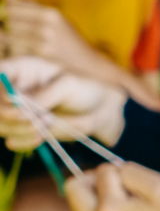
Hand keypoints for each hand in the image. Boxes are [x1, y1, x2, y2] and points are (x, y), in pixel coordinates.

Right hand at [0, 56, 124, 148]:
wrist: (99, 112)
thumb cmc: (85, 89)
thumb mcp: (67, 85)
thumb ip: (42, 95)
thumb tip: (14, 104)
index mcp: (21, 69)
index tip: (11, 98)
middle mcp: (13, 89)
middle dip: (10, 114)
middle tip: (36, 119)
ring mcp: (15, 111)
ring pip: (0, 124)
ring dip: (18, 129)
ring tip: (45, 125)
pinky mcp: (23, 130)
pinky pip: (11, 140)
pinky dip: (22, 141)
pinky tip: (40, 137)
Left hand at [3, 0, 108, 76]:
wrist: (85, 58)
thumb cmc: (68, 36)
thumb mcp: (56, 17)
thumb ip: (32, 5)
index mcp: (51, 12)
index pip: (16, 7)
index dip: (9, 11)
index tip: (10, 15)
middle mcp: (48, 23)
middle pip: (12, 21)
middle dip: (10, 26)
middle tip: (18, 30)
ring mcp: (45, 38)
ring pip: (12, 35)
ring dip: (11, 38)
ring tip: (21, 40)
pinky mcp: (43, 53)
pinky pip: (18, 48)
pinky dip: (16, 49)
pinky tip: (25, 49)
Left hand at [65, 162, 159, 210]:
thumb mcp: (159, 185)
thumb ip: (129, 171)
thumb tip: (109, 171)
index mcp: (110, 210)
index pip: (102, 172)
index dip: (120, 171)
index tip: (134, 185)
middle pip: (73, 187)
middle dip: (93, 180)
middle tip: (114, 186)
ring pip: (78, 205)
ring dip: (96, 199)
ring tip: (122, 206)